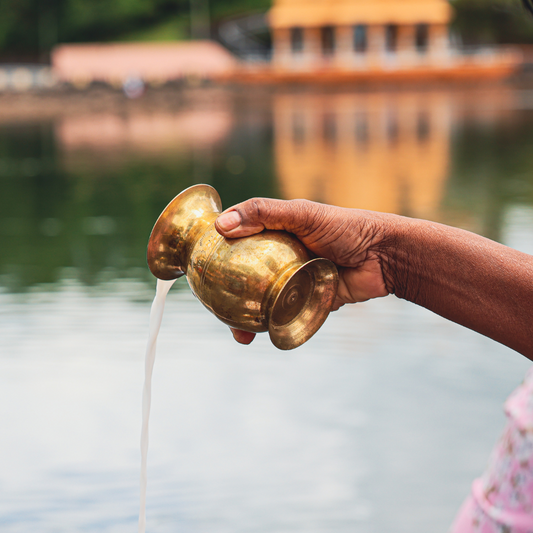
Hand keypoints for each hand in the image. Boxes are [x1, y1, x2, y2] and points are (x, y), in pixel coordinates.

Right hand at [215, 198, 394, 344]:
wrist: (384, 257)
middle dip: (226, 291)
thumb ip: (264, 213)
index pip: (236, 241)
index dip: (215, 251)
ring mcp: (290, 280)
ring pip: (259, 300)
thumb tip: (222, 226)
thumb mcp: (303, 213)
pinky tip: (257, 335)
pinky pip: (282, 314)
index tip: (199, 266)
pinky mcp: (304, 301)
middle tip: (213, 306)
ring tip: (236, 331)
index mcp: (274, 233)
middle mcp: (278, 257)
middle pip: (243, 274)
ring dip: (244, 316)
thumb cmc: (346, 227)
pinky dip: (269, 326)